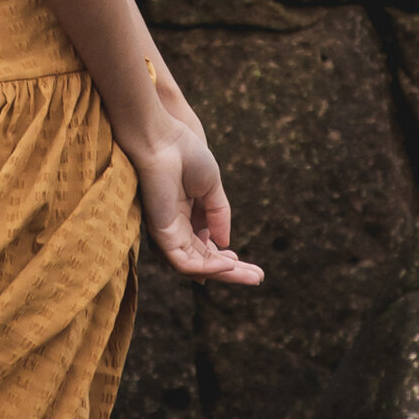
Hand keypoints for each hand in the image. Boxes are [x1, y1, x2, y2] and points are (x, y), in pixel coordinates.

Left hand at [132, 112, 263, 284]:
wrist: (164, 140)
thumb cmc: (183, 154)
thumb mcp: (211, 187)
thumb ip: (219, 215)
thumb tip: (225, 244)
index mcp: (186, 217)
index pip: (207, 248)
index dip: (228, 260)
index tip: (250, 267)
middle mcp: (176, 229)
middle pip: (205, 261)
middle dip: (232, 272)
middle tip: (257, 278)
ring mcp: (167, 233)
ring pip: (196, 267)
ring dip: (225, 274)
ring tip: (251, 277)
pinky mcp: (160, 234)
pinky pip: (183, 262)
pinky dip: (206, 268)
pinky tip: (227, 264)